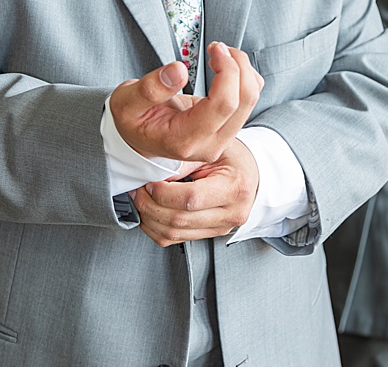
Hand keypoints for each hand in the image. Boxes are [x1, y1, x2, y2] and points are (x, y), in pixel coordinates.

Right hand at [108, 41, 262, 162]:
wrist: (137, 137)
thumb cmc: (131, 119)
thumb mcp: (126, 102)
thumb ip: (150, 88)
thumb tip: (179, 70)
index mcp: (184, 139)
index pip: (223, 105)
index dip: (226, 71)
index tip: (213, 48)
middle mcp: (210, 144)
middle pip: (244, 100)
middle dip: (237, 65)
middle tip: (216, 46)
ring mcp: (221, 139)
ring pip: (251, 99)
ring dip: (242, 69)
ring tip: (218, 53)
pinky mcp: (227, 128)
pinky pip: (249, 99)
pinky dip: (244, 77)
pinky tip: (224, 67)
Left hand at [129, 138, 259, 246]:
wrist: (248, 173)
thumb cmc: (232, 157)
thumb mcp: (212, 148)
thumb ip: (185, 161)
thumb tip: (155, 173)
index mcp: (235, 188)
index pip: (191, 199)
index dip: (164, 193)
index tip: (150, 182)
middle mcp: (231, 213)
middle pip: (180, 220)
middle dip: (150, 205)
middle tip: (138, 189)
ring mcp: (221, 228)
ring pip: (175, 234)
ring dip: (149, 219)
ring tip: (140, 199)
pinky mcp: (210, 234)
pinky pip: (175, 240)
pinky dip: (155, 229)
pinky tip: (148, 213)